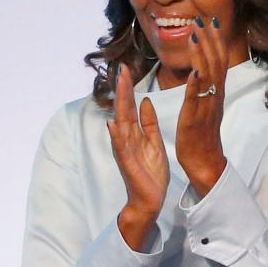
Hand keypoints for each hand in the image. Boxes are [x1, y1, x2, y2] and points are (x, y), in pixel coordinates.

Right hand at [108, 64, 168, 250]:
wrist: (150, 198)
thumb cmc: (151, 171)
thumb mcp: (154, 142)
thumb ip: (148, 122)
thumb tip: (145, 101)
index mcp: (135, 132)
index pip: (130, 105)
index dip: (129, 88)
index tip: (128, 68)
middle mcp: (127, 138)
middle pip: (123, 109)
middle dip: (123, 89)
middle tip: (121, 68)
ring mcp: (125, 150)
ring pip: (120, 123)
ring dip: (119, 105)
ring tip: (118, 88)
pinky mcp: (127, 163)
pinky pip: (121, 147)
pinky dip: (116, 136)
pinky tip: (113, 124)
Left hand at [176, 16, 228, 197]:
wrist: (205, 161)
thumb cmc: (202, 135)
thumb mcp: (205, 105)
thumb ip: (205, 87)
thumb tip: (202, 69)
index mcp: (215, 93)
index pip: (218, 61)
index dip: (216, 41)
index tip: (211, 21)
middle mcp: (214, 96)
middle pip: (216, 63)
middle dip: (211, 40)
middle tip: (205, 18)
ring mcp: (206, 106)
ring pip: (207, 77)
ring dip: (202, 55)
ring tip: (196, 35)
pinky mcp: (196, 118)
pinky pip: (197, 99)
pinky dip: (197, 85)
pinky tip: (194, 71)